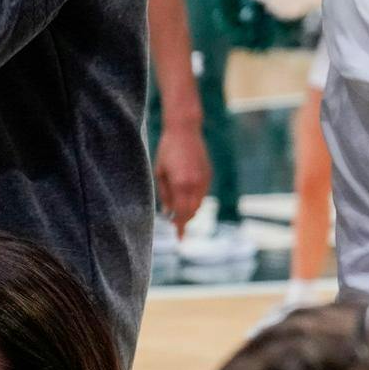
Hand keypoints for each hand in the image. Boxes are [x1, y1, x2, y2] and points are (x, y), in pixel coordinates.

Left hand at [153, 118, 209, 234]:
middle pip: (192, 211)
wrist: (185, 131)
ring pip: (199, 204)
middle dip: (184, 221)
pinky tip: (186, 201)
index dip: (180, 227)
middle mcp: (195, 183)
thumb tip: (168, 213)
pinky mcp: (208, 175)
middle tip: (176, 228)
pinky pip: (202, 195)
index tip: (179, 238)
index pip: (181, 213)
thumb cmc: (167, 151)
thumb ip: (165, 195)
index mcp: (181, 184)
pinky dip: (195, 201)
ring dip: (190, 212)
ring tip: (179, 215)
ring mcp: (204, 179)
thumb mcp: (160, 174)